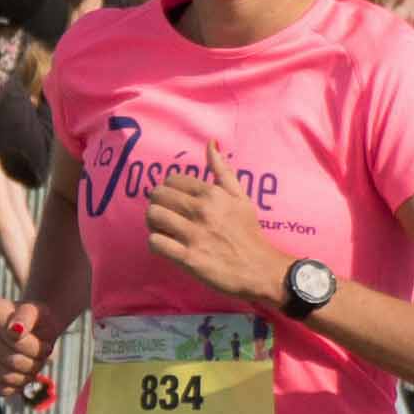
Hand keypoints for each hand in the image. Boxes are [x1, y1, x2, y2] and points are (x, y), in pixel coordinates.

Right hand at [0, 294, 54, 397]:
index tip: (46, 344)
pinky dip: (13, 387)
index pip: (14, 339)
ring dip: (26, 376)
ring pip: (4, 375)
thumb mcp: (39, 313)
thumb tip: (14, 329)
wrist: (32, 330)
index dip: (34, 348)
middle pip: (11, 359)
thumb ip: (27, 317)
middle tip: (42, 359)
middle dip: (33, 363)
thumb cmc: (36, 322)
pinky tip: (21, 379)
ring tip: (33, 366)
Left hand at [140, 142, 283, 306]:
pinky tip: (166, 246)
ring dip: (153, 223)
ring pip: (153, 216)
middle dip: (157, 204)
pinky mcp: (188, 258)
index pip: (172, 180)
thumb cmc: (249, 233)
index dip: (169, 189)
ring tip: (163, 229)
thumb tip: (211, 144)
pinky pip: (155, 242)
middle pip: (157, 195)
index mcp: (213, 194)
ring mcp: (194, 234)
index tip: (175, 201)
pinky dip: (156, 244)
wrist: (259, 269)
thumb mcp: (241, 197)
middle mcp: (202, 211)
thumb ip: (223, 171)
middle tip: (166, 215)